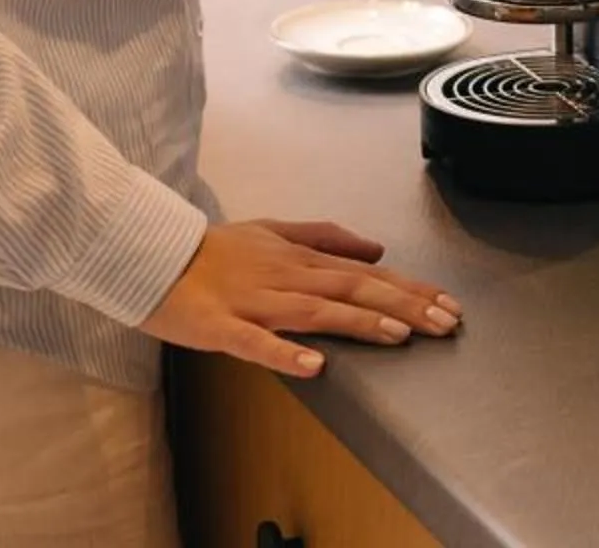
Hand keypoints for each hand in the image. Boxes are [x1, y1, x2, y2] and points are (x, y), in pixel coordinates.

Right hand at [141, 219, 460, 377]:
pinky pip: (255, 343)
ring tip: (399, 335)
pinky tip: (314, 367)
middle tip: (445, 324)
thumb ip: (325, 237)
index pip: (366, 273)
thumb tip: (376, 249)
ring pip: (315, 312)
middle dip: (403, 305)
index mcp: (298, 259)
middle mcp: (284, 276)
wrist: (150, 252)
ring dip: (359, 322)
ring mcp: (254, 301)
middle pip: (352, 289)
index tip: (448, 304)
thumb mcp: (274, 230)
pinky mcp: (221, 327)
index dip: (409, 288)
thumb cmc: (214, 248)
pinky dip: (285, 354)